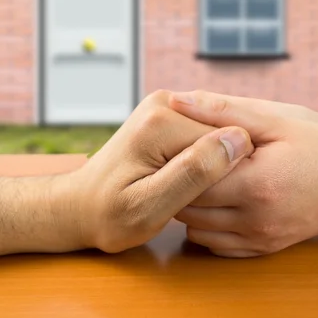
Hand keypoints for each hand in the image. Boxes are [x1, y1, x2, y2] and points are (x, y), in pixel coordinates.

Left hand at [53, 90, 252, 253]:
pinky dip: (200, 161)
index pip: (225, 139)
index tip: (204, 199)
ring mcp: (166, 107)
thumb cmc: (110, 214)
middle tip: (187, 198)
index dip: (227, 174)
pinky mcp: (168, 117)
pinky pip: (202, 138)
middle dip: (216, 169)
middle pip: (219, 134)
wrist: (81, 204)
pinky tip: (182, 181)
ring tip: (183, 191)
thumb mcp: (150, 205)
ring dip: (209, 166)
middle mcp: (165, 102)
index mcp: (162, 120)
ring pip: (213, 137)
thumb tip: (236, 141)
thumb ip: (193, 172)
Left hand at [169, 91, 317, 256]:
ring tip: (195, 178)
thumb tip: (176, 100)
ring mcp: (260, 238)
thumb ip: (221, 110)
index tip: (170, 143)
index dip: (175, 160)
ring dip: (189, 206)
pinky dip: (206, 227)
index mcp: (254, 184)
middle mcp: (255, 219)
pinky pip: (218, 247)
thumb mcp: (273, 120)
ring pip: (198, 231)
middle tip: (176, 159)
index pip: (190, 180)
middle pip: (189, 208)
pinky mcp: (266, 248)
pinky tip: (213, 202)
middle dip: (178, 183)